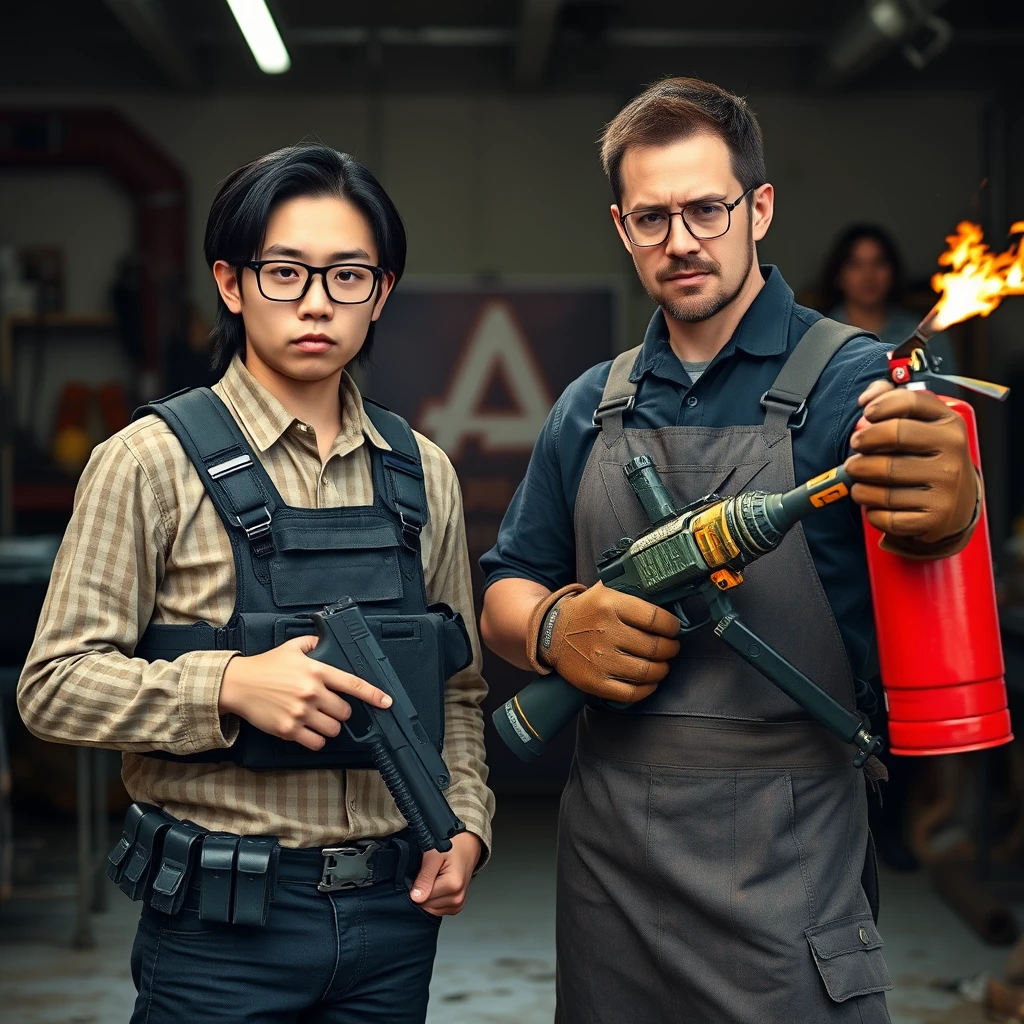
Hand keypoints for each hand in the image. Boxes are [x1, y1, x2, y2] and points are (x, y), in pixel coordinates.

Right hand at [218, 635, 392, 750]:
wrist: (237, 684)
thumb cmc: (265, 667)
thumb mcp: (292, 647)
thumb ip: (313, 643)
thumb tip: (326, 641)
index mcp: (316, 671)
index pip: (353, 684)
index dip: (374, 695)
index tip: (386, 702)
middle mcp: (312, 692)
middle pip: (344, 711)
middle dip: (341, 711)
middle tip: (329, 708)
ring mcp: (300, 712)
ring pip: (333, 729)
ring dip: (330, 727)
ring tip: (319, 720)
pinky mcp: (289, 729)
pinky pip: (316, 742)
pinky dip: (317, 740)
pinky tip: (310, 731)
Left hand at [408, 832, 481, 916]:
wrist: (466, 847)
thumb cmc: (451, 847)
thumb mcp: (434, 856)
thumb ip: (425, 877)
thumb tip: (416, 898)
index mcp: (453, 885)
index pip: (422, 899)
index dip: (415, 886)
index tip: (421, 873)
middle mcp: (458, 898)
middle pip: (426, 906)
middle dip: (422, 891)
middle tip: (428, 874)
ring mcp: (458, 904)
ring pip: (430, 910)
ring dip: (428, 896)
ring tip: (434, 878)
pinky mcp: (456, 907)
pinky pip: (437, 910)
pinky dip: (433, 900)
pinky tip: (437, 886)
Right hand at [527, 581, 679, 702]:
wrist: (551, 632)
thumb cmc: (586, 611)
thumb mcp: (604, 590)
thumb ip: (631, 590)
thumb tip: (668, 597)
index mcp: (609, 604)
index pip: (655, 618)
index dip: (672, 626)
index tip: (674, 628)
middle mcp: (604, 632)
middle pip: (654, 647)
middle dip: (670, 649)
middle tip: (671, 647)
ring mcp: (599, 659)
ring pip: (646, 671)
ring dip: (662, 669)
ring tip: (663, 664)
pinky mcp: (593, 681)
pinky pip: (630, 693)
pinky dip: (647, 689)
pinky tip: (650, 682)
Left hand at [845, 380, 978, 543]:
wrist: (955, 506)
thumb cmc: (928, 460)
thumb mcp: (923, 427)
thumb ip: (895, 403)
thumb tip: (868, 395)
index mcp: (950, 424)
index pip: (911, 402)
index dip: (881, 405)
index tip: (866, 414)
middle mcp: (952, 453)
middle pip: (893, 435)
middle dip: (863, 442)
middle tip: (855, 450)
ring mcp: (945, 487)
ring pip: (882, 480)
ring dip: (859, 482)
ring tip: (860, 479)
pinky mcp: (933, 518)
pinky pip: (884, 514)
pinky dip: (870, 510)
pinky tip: (875, 504)